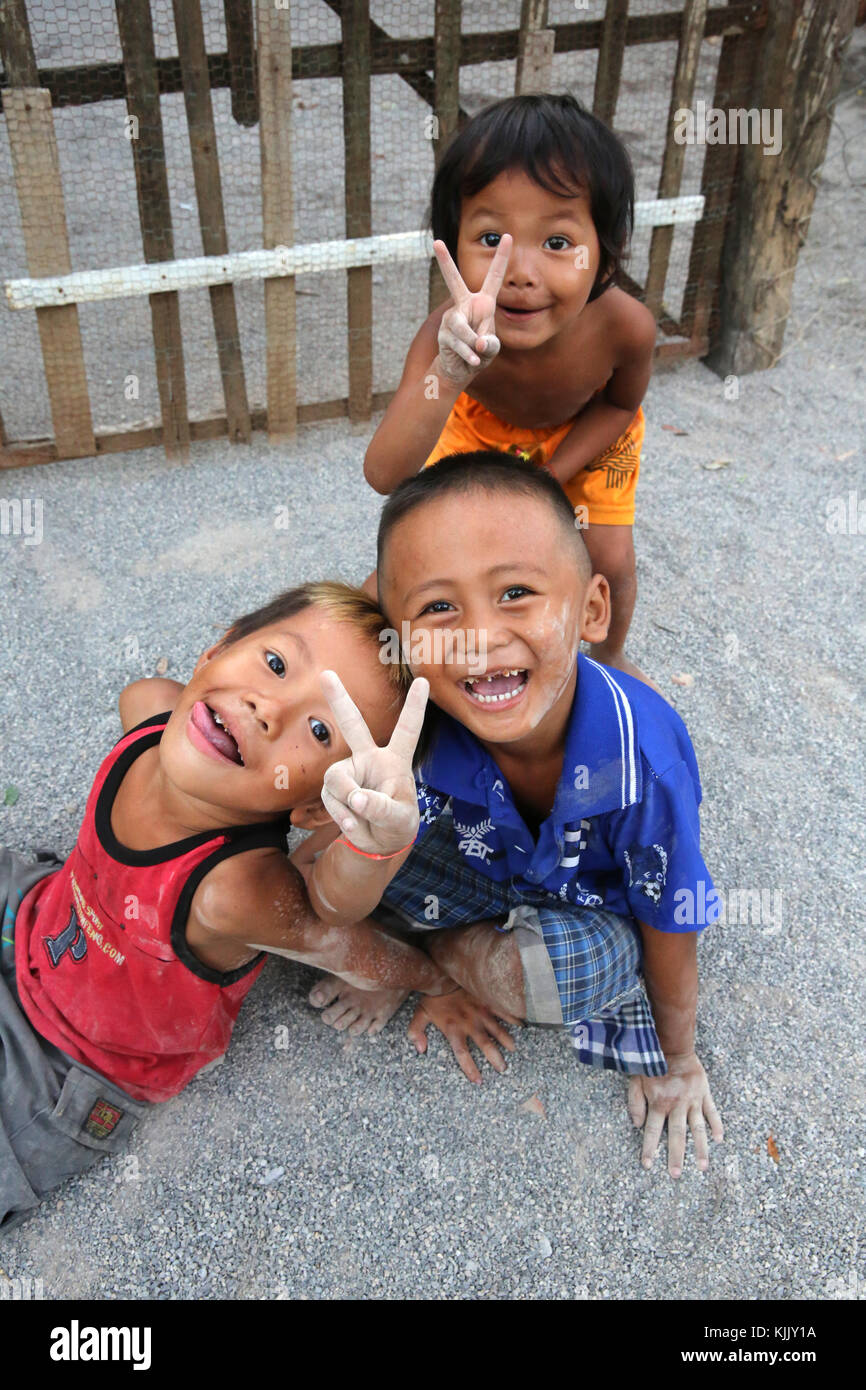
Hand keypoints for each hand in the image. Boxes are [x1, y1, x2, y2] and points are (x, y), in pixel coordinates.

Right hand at [318, 670, 427, 854]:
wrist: (379, 843)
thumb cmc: (397, 824)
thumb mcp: (399, 820)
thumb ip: (381, 808)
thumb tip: (357, 798)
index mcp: (395, 760)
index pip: (408, 730)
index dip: (414, 706)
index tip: (423, 680)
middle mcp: (370, 759)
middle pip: (353, 725)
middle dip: (339, 700)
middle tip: (326, 673)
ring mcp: (349, 772)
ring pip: (337, 777)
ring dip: (346, 802)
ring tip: (361, 819)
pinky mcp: (334, 788)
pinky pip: (331, 797)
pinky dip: (341, 815)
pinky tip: (353, 824)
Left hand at [408, 986, 518, 1083]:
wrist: (444, 974)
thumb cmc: (432, 996)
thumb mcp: (420, 1014)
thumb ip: (416, 1032)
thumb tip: (420, 1050)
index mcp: (453, 1029)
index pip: (462, 1054)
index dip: (471, 1069)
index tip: (478, 1080)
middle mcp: (469, 1023)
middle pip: (485, 1046)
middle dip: (495, 1059)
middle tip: (502, 1069)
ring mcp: (480, 1012)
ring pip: (497, 1030)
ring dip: (506, 1041)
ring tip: (512, 1050)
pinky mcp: (487, 1001)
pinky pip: (502, 1011)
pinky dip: (512, 1018)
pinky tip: (521, 1025)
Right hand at [432, 234, 511, 387]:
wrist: (461, 370)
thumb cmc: (480, 353)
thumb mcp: (492, 348)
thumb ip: (490, 344)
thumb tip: (477, 342)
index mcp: (483, 303)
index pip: (494, 277)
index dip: (501, 257)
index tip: (508, 236)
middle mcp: (464, 305)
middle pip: (453, 281)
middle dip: (444, 262)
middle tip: (437, 242)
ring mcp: (451, 318)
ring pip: (460, 326)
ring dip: (471, 343)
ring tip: (477, 354)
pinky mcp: (443, 333)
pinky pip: (458, 342)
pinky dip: (468, 354)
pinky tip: (474, 362)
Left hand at [627, 1051, 723, 1177]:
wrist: (672, 1044)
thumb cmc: (652, 1063)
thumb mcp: (636, 1080)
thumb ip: (635, 1103)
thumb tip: (637, 1125)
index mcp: (658, 1103)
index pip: (652, 1131)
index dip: (649, 1149)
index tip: (647, 1166)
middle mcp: (676, 1105)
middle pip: (676, 1136)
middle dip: (675, 1157)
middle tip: (676, 1175)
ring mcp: (692, 1100)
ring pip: (697, 1129)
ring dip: (700, 1148)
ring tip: (703, 1166)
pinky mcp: (704, 1093)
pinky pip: (712, 1112)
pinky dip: (716, 1125)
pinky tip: (719, 1139)